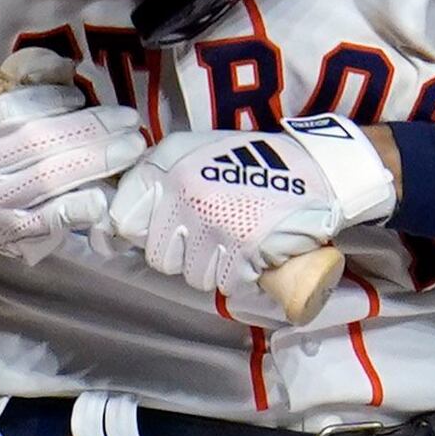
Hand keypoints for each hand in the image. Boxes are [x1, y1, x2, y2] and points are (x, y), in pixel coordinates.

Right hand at [0, 52, 143, 266]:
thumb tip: (65, 65)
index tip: (81, 98)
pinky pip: (55, 216)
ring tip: (132, 147)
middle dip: (90, 128)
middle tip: (129, 120)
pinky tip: (105, 194)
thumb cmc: (1, 158)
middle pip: (37, 141)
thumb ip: (30, 87)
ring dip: (97, 160)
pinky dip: (82, 203)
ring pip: (49, 176)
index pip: (10, 109)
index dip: (51, 99)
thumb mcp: (3, 121)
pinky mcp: (15, 234)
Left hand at [104, 115, 398, 294]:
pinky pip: (225, 282)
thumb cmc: (254, 164)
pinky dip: (240, 275)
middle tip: (209, 233)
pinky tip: (253, 251)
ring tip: (236, 238)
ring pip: (191, 274)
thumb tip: (118, 221)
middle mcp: (185, 192)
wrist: (316, 170)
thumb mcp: (198, 153)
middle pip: (157, 255)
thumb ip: (160, 179)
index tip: (148, 234)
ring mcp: (214, 222)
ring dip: (212, 266)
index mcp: (170, 164)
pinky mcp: (242, 248)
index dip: (133, 232)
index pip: (123, 217)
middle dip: (180, 253)